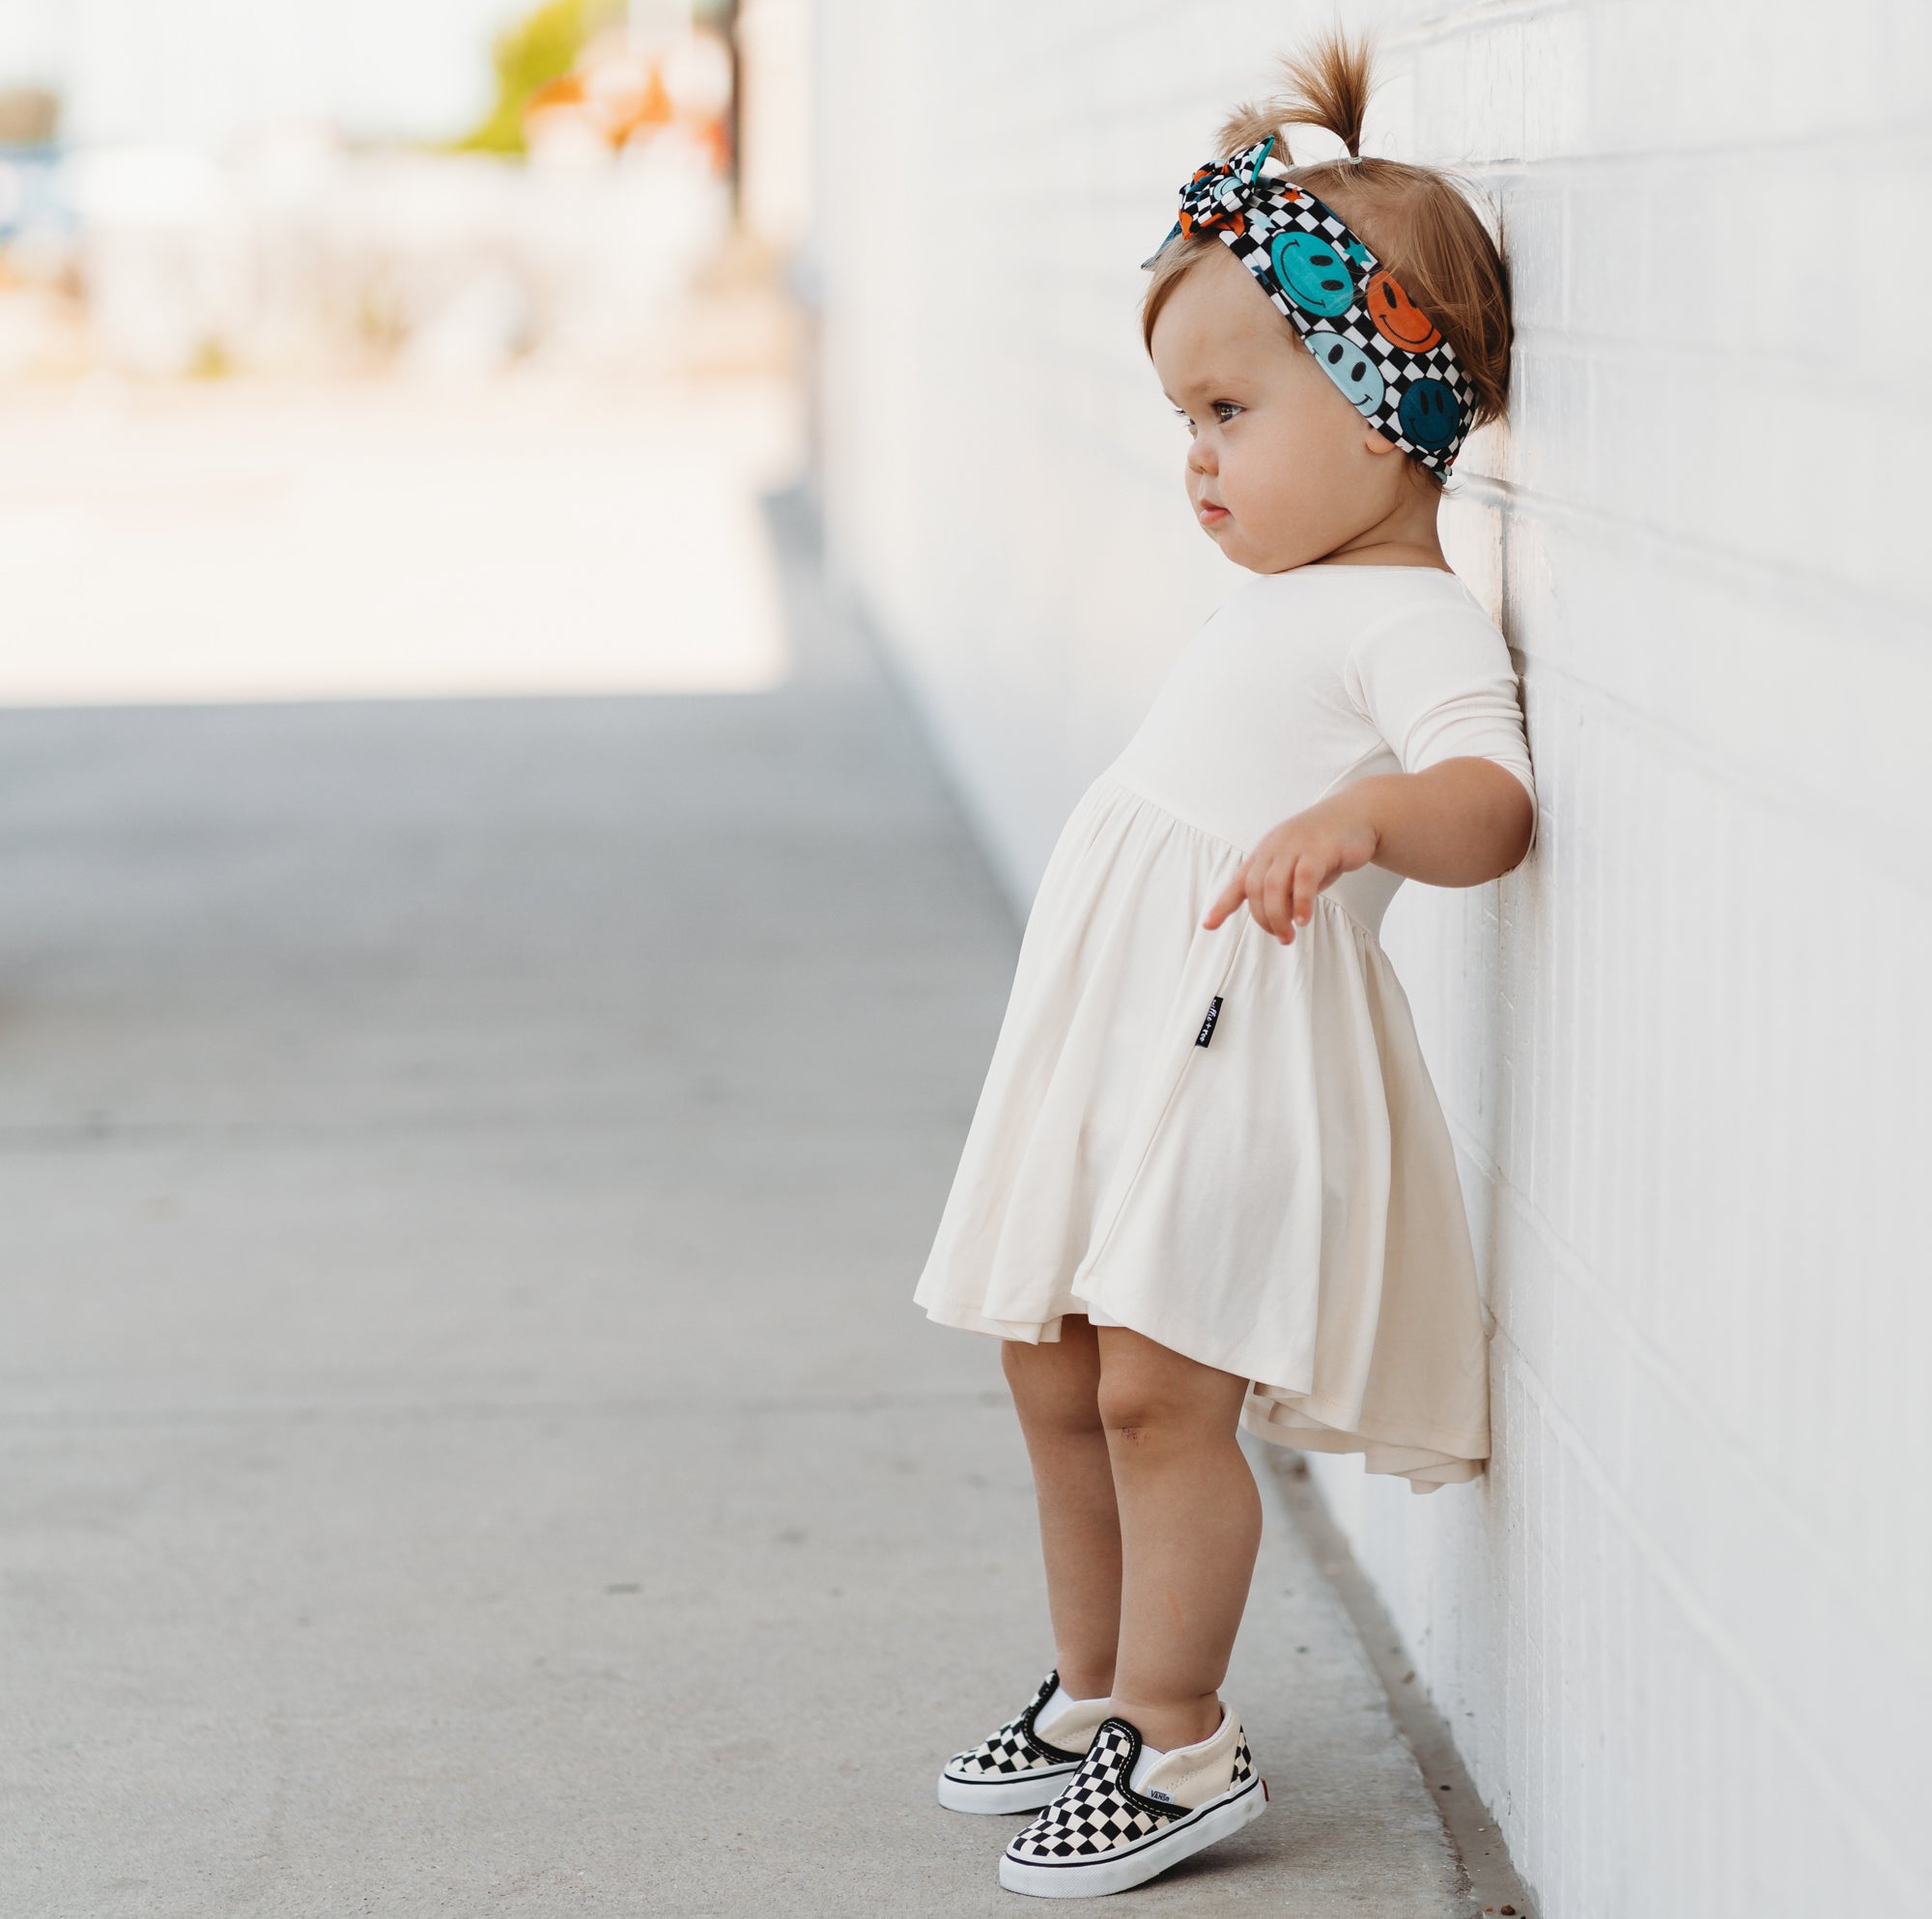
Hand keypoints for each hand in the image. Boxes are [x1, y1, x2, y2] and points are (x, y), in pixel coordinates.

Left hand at [1202, 798, 1380, 942]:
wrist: (1358, 814)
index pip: (1238, 882)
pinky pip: (1304, 879)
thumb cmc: (1324, 847)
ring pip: (1274, 886)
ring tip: (1288, 936)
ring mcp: (1295, 846)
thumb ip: (1286, 891)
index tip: (1207, 925)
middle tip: (1281, 938)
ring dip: (1278, 916)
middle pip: (1255, 888)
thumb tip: (1280, 919)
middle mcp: (1274, 848)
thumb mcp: (1298, 868)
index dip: (1222, 904)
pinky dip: (1301, 902)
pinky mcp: (1319, 849)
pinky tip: (1304, 920)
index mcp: (1265, 853)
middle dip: (1263, 919)